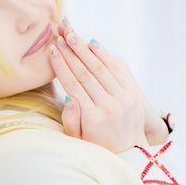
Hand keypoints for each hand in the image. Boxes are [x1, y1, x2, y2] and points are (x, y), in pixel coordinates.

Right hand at [49, 23, 148, 152]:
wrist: (130, 150)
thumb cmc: (98, 144)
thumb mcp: (78, 140)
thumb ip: (71, 120)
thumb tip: (68, 97)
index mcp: (93, 119)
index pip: (74, 86)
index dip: (61, 66)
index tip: (52, 51)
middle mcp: (110, 106)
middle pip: (86, 73)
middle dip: (71, 52)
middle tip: (60, 35)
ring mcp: (124, 98)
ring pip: (101, 67)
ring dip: (85, 49)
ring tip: (72, 33)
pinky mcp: (133, 92)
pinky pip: (117, 68)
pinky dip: (104, 54)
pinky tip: (92, 43)